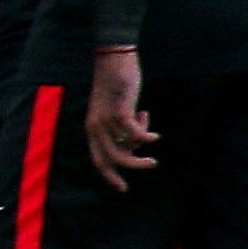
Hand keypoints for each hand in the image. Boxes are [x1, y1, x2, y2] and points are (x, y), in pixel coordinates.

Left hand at [84, 46, 156, 190]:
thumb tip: (137, 142)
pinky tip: (156, 135)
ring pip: (126, 147)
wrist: (113, 60)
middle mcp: (96, 127)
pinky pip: (136, 134)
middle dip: (132, 166)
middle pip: (112, 159)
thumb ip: (124, 128)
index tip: (123, 188)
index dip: (109, 175)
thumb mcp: (117, 110)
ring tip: (152, 148)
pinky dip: (147, 136)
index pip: (98, 159)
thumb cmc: (117, 85)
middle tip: (151, 164)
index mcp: (92, 128)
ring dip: (141, 149)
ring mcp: (106, 120)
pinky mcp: (120, 112)